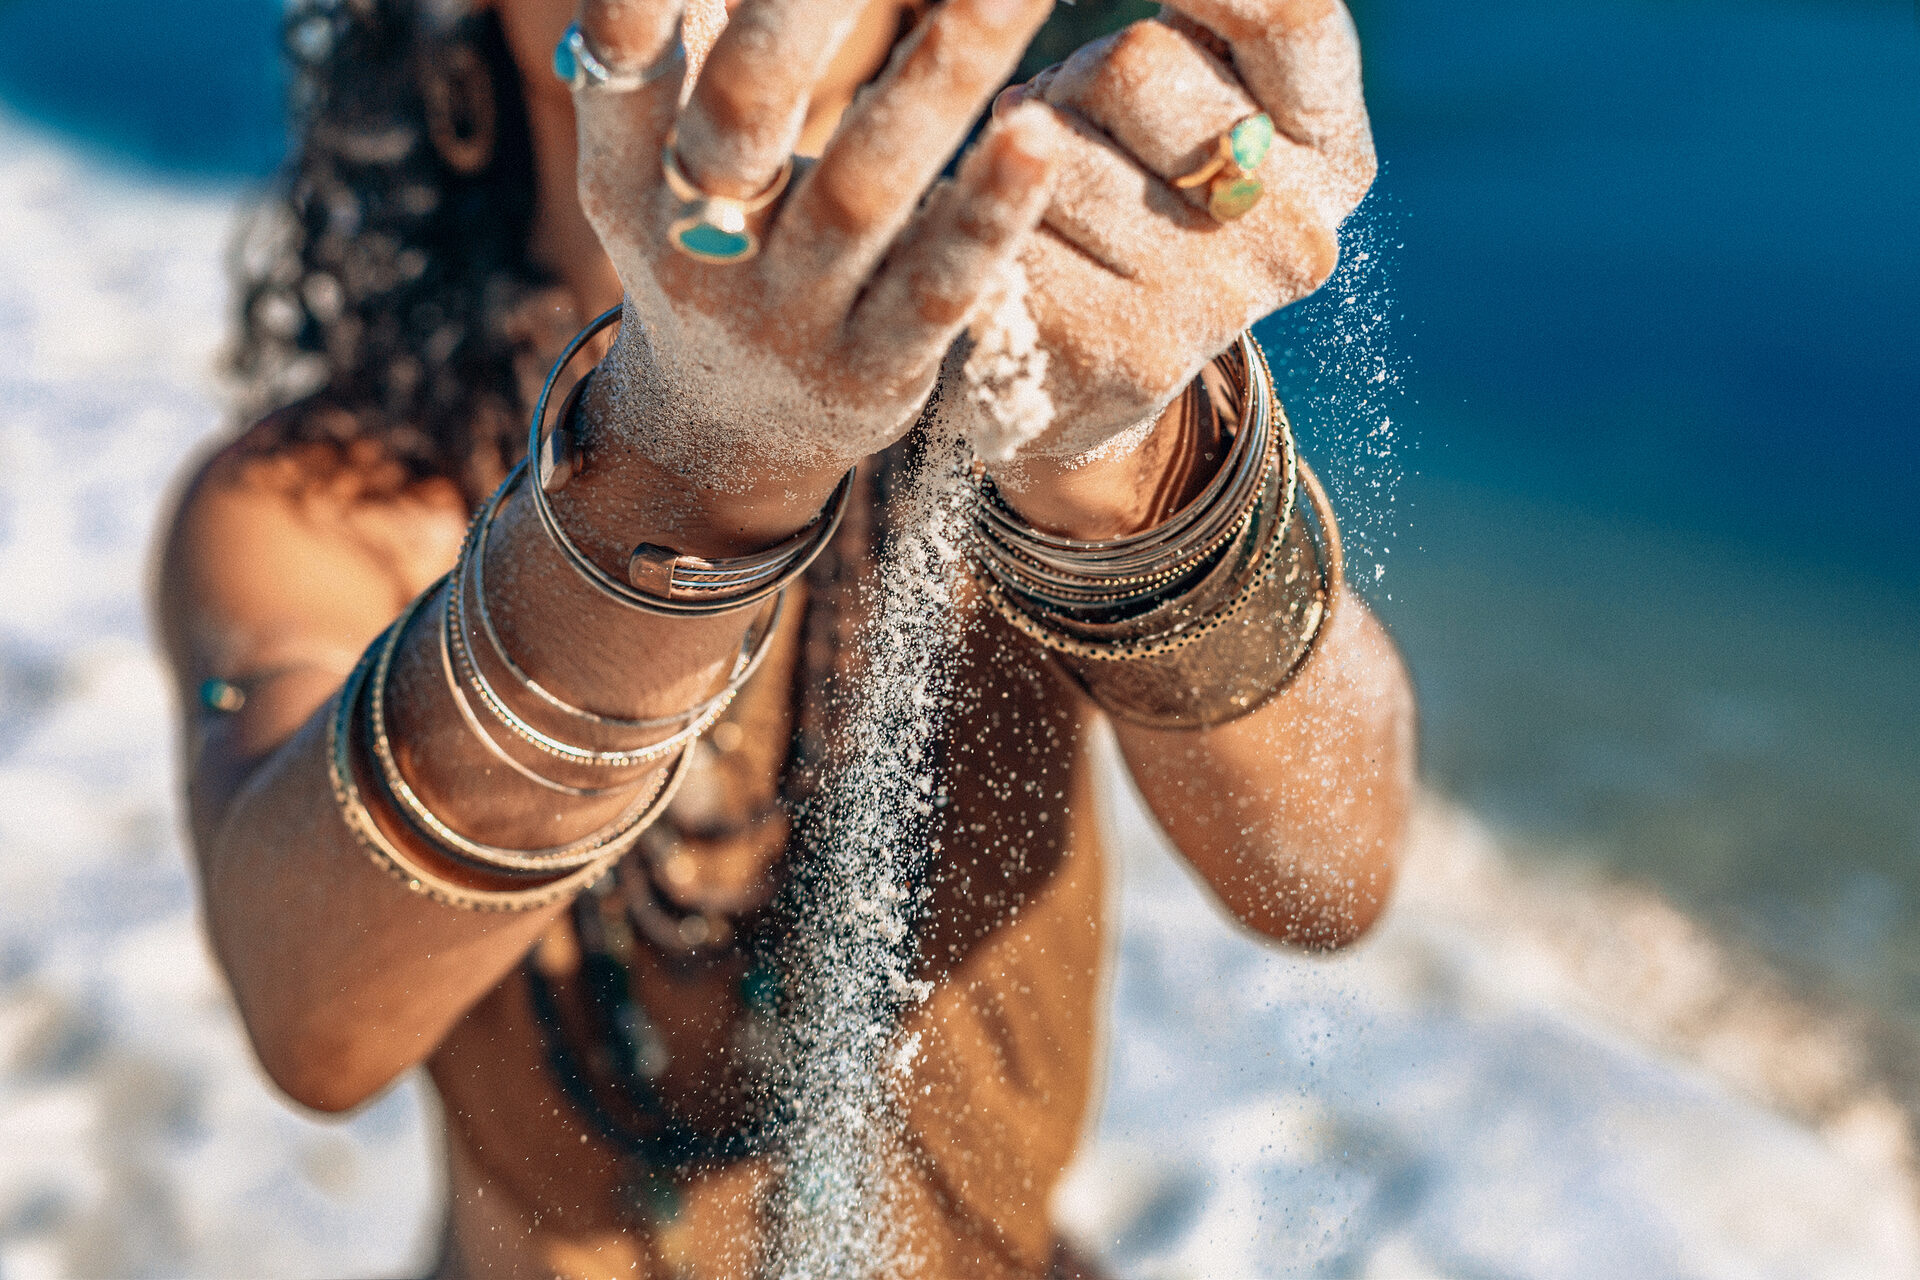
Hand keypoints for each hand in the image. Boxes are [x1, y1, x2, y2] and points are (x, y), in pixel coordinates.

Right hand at [566, 0, 1056, 509]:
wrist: (720, 438)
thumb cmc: (706, 249)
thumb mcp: (650, 159)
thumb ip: (673, 44)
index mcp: (623, 171)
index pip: (628, 50)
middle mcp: (692, 243)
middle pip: (743, 107)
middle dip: (807, 4)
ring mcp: (786, 316)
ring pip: (860, 191)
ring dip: (938, 79)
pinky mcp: (872, 370)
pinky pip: (935, 288)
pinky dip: (985, 214)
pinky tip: (1036, 137)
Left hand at [956, 0, 1374, 464]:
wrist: (1084, 388)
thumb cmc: (1137, 205)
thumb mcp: (1201, 115)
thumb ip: (1208, 36)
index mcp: (1335, 155)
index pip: (1292, 17)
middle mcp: (1295, 234)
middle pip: (1137, 64)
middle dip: (1080, 77)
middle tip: (1084, 134)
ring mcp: (1211, 300)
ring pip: (1053, 146)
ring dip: (1017, 153)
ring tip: (1046, 205)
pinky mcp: (1118, 353)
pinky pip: (1003, 229)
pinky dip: (981, 226)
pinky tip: (1013, 263)